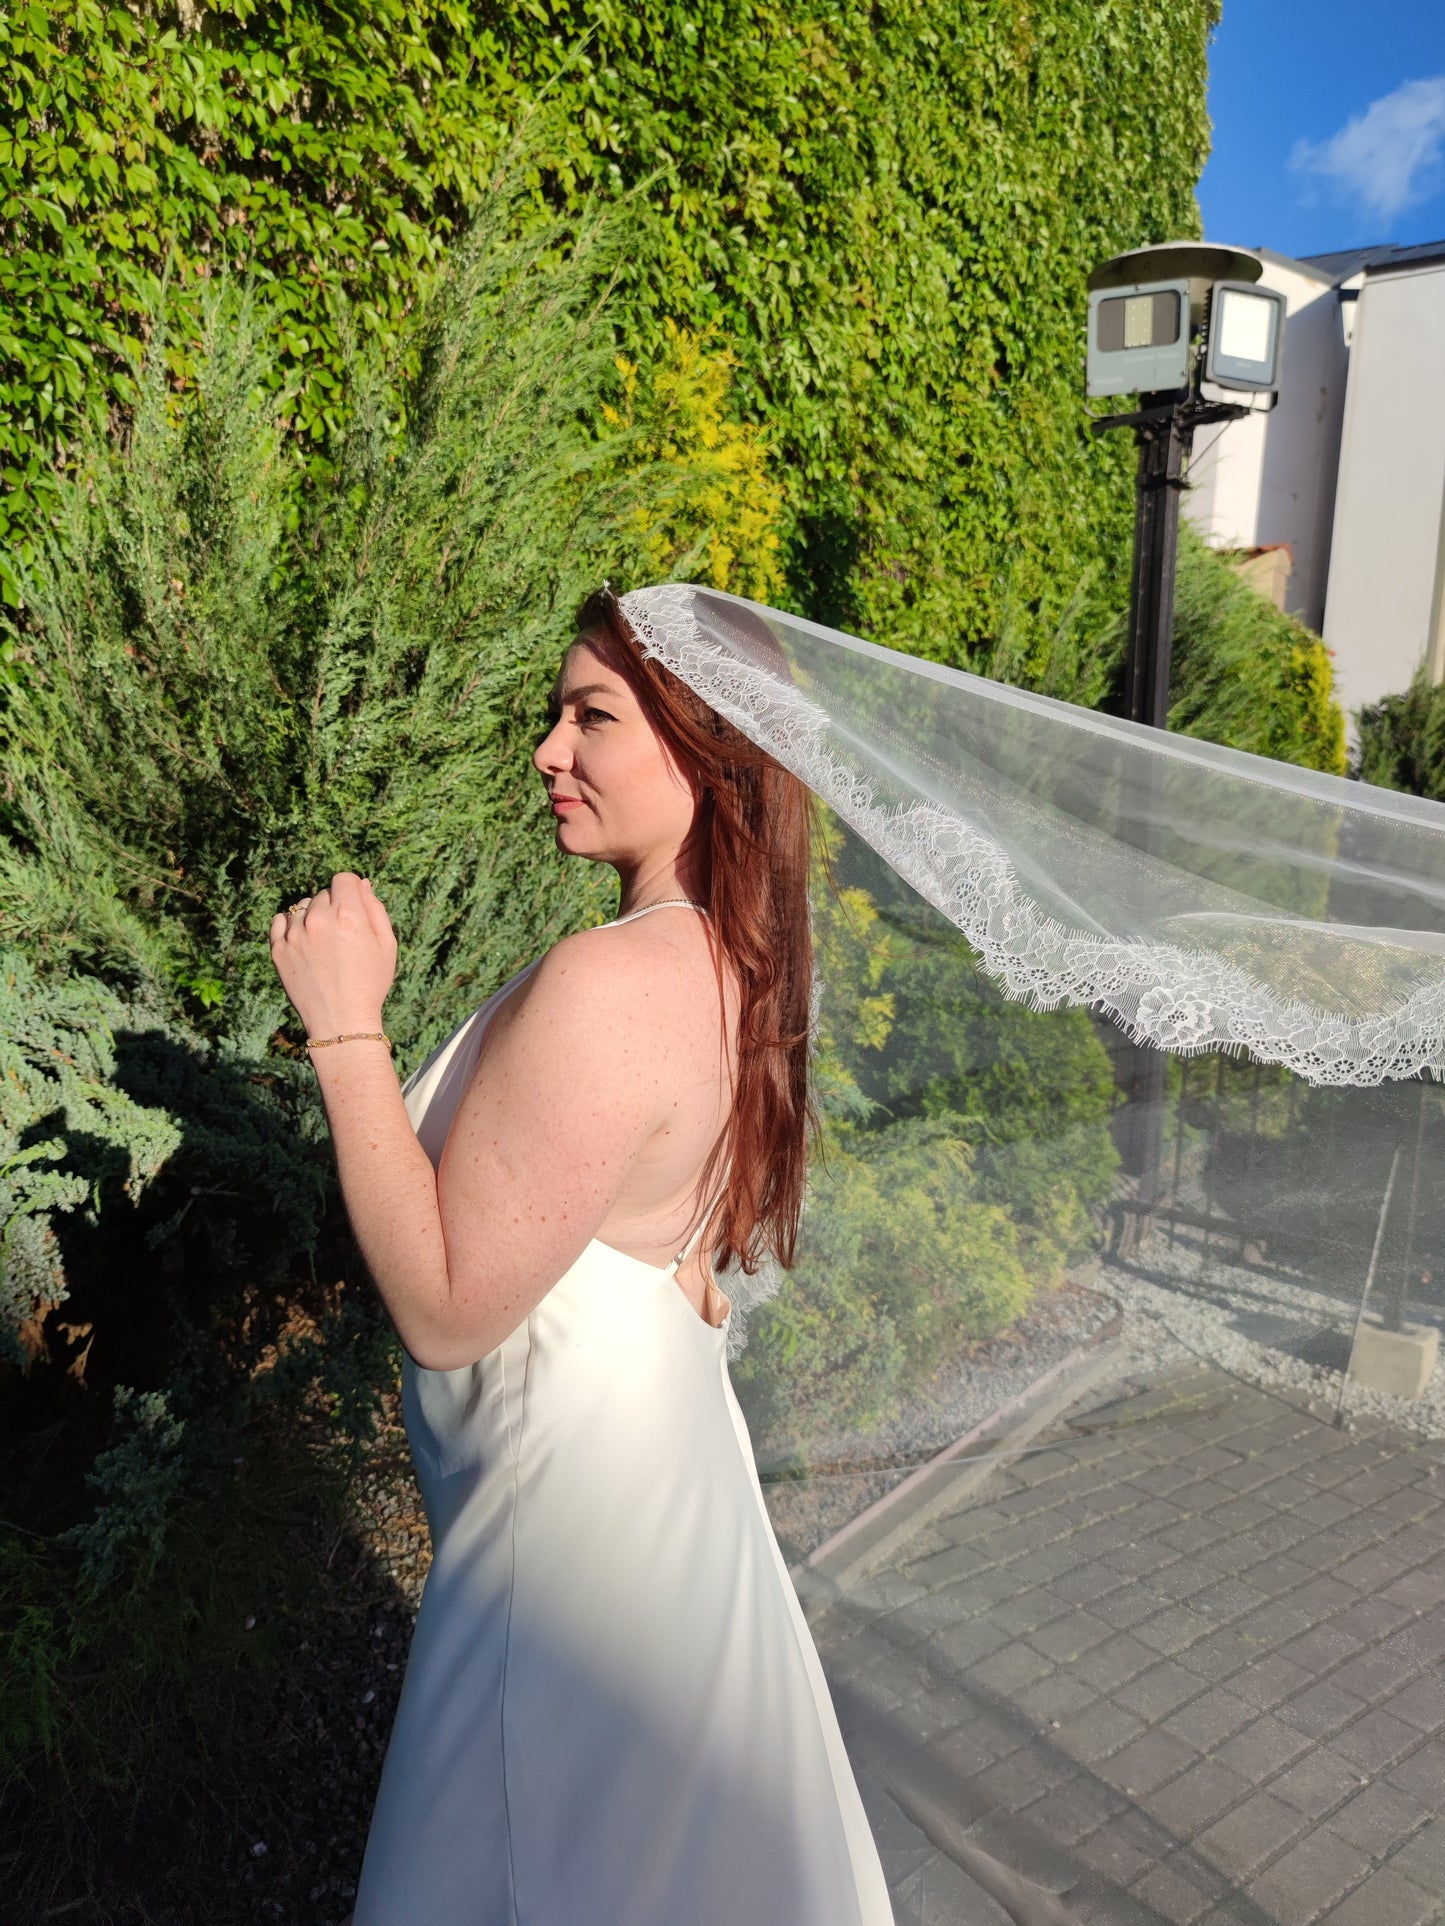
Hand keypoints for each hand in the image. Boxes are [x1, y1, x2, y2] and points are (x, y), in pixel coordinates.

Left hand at [269, 872, 397, 1039]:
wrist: (341, 1021)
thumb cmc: (369, 983)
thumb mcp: (386, 945)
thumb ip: (375, 909)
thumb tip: (361, 885)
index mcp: (348, 914)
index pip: (343, 880)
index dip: (351, 890)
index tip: (353, 905)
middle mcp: (319, 919)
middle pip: (324, 894)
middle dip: (334, 907)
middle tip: (343, 936)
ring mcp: (295, 934)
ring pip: (302, 907)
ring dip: (312, 917)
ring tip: (324, 944)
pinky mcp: (278, 950)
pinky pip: (280, 921)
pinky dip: (290, 925)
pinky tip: (304, 941)